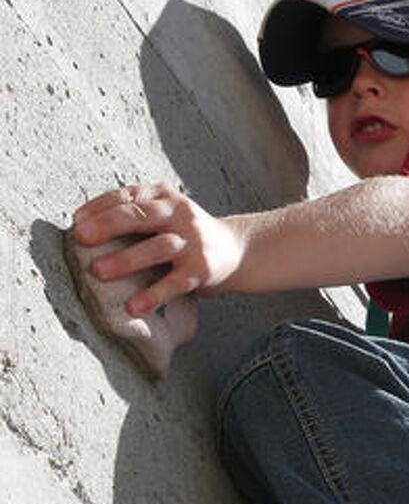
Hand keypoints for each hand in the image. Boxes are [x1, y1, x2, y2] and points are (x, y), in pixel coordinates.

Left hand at [71, 184, 241, 315]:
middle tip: (81, 238)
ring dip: (126, 260)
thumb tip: (84, 230)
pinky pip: (175, 283)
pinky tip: (134, 306)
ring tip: (99, 272)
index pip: (128, 196)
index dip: (100, 206)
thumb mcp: (165, 214)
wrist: (236, 251)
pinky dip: (153, 295)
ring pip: (157, 247)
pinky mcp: (201, 270)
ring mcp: (193, 242)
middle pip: (141, 216)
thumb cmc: (187, 234)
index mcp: (165, 196)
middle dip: (108, 226)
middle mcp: (180, 214)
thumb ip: (136, 215)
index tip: (77, 220)